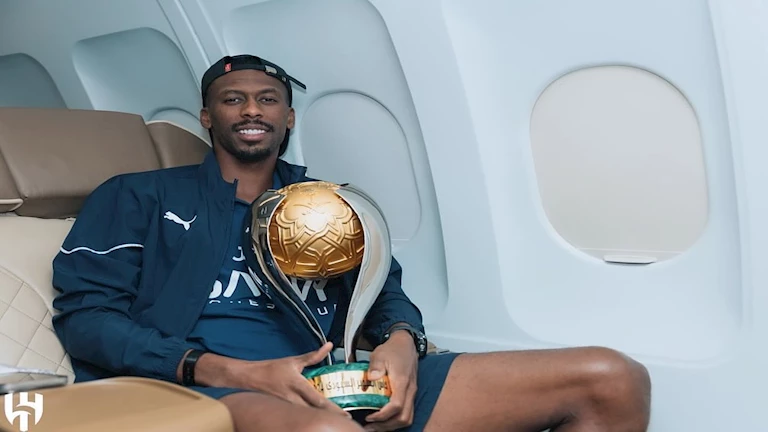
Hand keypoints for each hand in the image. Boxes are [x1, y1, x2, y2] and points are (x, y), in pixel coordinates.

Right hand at [199, 342, 347, 416]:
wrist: (250, 377)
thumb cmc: (271, 369)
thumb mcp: (294, 361)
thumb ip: (313, 356)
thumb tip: (328, 346)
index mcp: (298, 385)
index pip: (318, 400)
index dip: (333, 409)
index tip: (345, 415)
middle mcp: (293, 399)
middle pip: (314, 413)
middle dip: (329, 417)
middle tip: (343, 421)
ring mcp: (287, 407)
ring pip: (305, 416)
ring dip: (318, 418)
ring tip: (332, 421)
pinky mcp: (282, 411)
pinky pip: (297, 416)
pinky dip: (307, 418)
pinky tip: (314, 420)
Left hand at [364, 331, 418, 430]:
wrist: (406, 344)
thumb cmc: (393, 350)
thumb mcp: (380, 354)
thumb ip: (375, 366)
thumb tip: (371, 377)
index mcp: (402, 382)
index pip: (396, 405)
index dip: (383, 415)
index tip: (369, 417)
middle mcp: (409, 390)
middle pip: (404, 417)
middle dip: (386, 426)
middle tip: (369, 427)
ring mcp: (411, 393)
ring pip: (407, 417)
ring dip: (391, 425)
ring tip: (375, 426)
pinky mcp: (409, 394)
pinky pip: (406, 412)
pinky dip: (395, 419)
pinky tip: (383, 418)